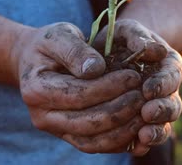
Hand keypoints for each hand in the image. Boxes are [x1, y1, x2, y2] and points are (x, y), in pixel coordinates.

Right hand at [10, 22, 144, 152]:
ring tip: (144, 111)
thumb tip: (95, 69)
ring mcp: (55, 130)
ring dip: (123, 129)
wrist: (36, 61)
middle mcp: (42, 116)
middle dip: (120, 109)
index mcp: (36, 89)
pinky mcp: (68, 136)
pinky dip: (119, 140)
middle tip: (144, 95)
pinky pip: (95, 146)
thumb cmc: (51, 44)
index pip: (79, 94)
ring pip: (92, 141)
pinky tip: (138, 125)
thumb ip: (76, 50)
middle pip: (86, 122)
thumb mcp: (61, 35)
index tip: (134, 76)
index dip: (109, 87)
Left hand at [98, 19, 181, 156]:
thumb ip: (139, 37)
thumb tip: (153, 50)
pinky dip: (141, 145)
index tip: (148, 89)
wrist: (108, 57)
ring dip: (155, 132)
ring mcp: (156, 110)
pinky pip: (145, 139)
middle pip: (173, 105)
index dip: (163, 84)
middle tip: (147, 113)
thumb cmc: (120, 40)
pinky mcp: (141, 126)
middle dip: (162, 111)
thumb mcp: (128, 30)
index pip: (173, 76)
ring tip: (144, 136)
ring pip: (163, 125)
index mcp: (169, 66)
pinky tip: (134, 146)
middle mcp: (167, 91)